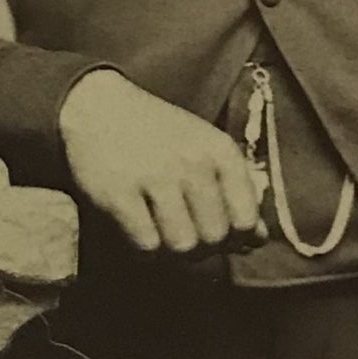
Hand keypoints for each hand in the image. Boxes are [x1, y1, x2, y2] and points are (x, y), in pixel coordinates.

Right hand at [58, 69, 260, 256]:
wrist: (99, 107)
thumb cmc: (160, 134)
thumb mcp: (205, 149)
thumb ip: (235, 191)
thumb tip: (258, 239)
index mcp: (220, 151)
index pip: (246, 221)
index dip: (234, 239)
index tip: (216, 232)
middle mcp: (193, 162)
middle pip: (214, 239)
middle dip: (202, 247)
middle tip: (184, 234)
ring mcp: (155, 176)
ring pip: (182, 246)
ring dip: (173, 251)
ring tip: (163, 234)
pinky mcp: (119, 193)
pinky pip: (146, 245)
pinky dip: (145, 250)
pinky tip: (140, 230)